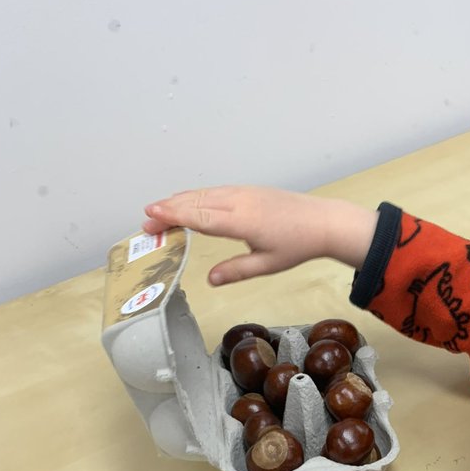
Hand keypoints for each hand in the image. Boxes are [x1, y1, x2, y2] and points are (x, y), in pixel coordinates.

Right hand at [142, 185, 377, 285]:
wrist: (323, 222)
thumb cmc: (297, 245)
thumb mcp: (267, 264)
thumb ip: (236, 270)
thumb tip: (209, 279)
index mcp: (242, 221)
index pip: (200, 216)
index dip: (174, 215)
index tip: (152, 216)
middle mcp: (239, 202)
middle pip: (196, 202)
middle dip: (169, 209)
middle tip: (146, 221)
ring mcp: (244, 193)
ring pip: (204, 194)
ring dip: (180, 201)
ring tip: (159, 211)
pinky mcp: (248, 191)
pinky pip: (215, 191)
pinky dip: (196, 196)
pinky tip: (187, 201)